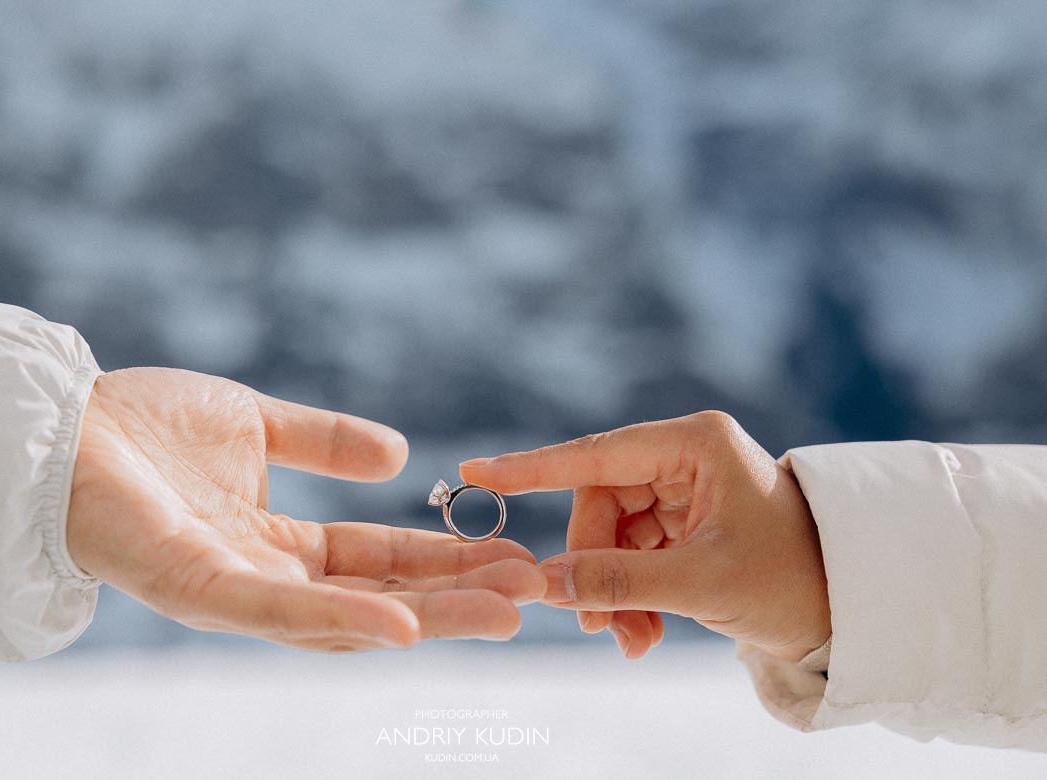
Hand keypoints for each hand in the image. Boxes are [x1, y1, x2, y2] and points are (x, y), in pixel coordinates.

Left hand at [67, 368, 544, 651]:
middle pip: (378, 596)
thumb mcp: (256, 422)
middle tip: (532, 596)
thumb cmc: (140, 423)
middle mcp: (265, 577)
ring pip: (343, 616)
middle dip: (456, 597)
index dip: (446, 560)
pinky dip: (340, 619)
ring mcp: (232, 589)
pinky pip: (275, 612)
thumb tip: (402, 457)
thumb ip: (323, 440)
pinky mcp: (194, 586)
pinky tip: (401, 624)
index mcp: (279, 541)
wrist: (53, 421)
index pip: (379, 560)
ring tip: (499, 613)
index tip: (513, 557)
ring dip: (424, 617)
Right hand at [459, 411, 829, 660]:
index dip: (532, 467)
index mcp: (694, 444)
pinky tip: (640, 636)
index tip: (478, 470)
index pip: (595, 454)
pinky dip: (630, 597)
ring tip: (630, 640)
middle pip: (599, 504)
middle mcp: (683, 457)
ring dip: (612, 591)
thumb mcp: (702, 583)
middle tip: (595, 623)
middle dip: (593, 566)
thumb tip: (544, 583)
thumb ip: (619, 581)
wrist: (847, 609)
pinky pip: (631, 555)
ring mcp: (680, 489)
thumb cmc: (792, 580)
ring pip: (610, 536)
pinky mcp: (681, 523)